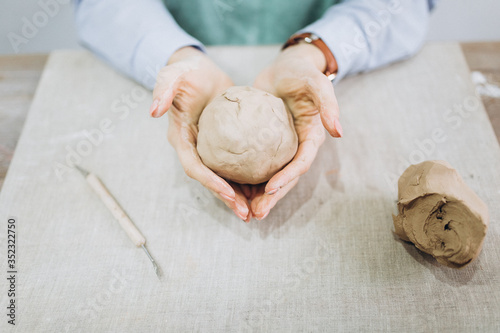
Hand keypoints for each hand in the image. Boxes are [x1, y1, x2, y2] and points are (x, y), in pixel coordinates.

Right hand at [149, 46, 251, 221]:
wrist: (200, 69)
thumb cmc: (186, 72)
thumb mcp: (173, 75)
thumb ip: (162, 90)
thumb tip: (153, 111)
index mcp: (181, 139)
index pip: (194, 167)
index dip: (209, 182)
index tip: (228, 193)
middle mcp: (195, 148)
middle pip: (210, 180)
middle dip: (227, 198)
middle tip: (246, 214)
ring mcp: (210, 149)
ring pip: (224, 178)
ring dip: (239, 195)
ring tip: (257, 209)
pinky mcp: (225, 145)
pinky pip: (236, 165)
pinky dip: (248, 178)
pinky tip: (265, 186)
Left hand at [251, 43, 341, 219]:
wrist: (286, 68)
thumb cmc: (302, 73)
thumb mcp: (317, 83)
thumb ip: (329, 104)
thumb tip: (339, 132)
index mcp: (311, 138)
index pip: (300, 163)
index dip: (287, 178)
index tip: (270, 189)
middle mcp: (296, 148)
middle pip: (285, 178)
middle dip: (272, 198)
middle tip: (256, 213)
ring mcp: (279, 149)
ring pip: (269, 176)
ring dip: (258, 195)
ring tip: (244, 210)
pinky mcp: (263, 145)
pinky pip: (254, 164)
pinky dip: (245, 177)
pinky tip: (231, 187)